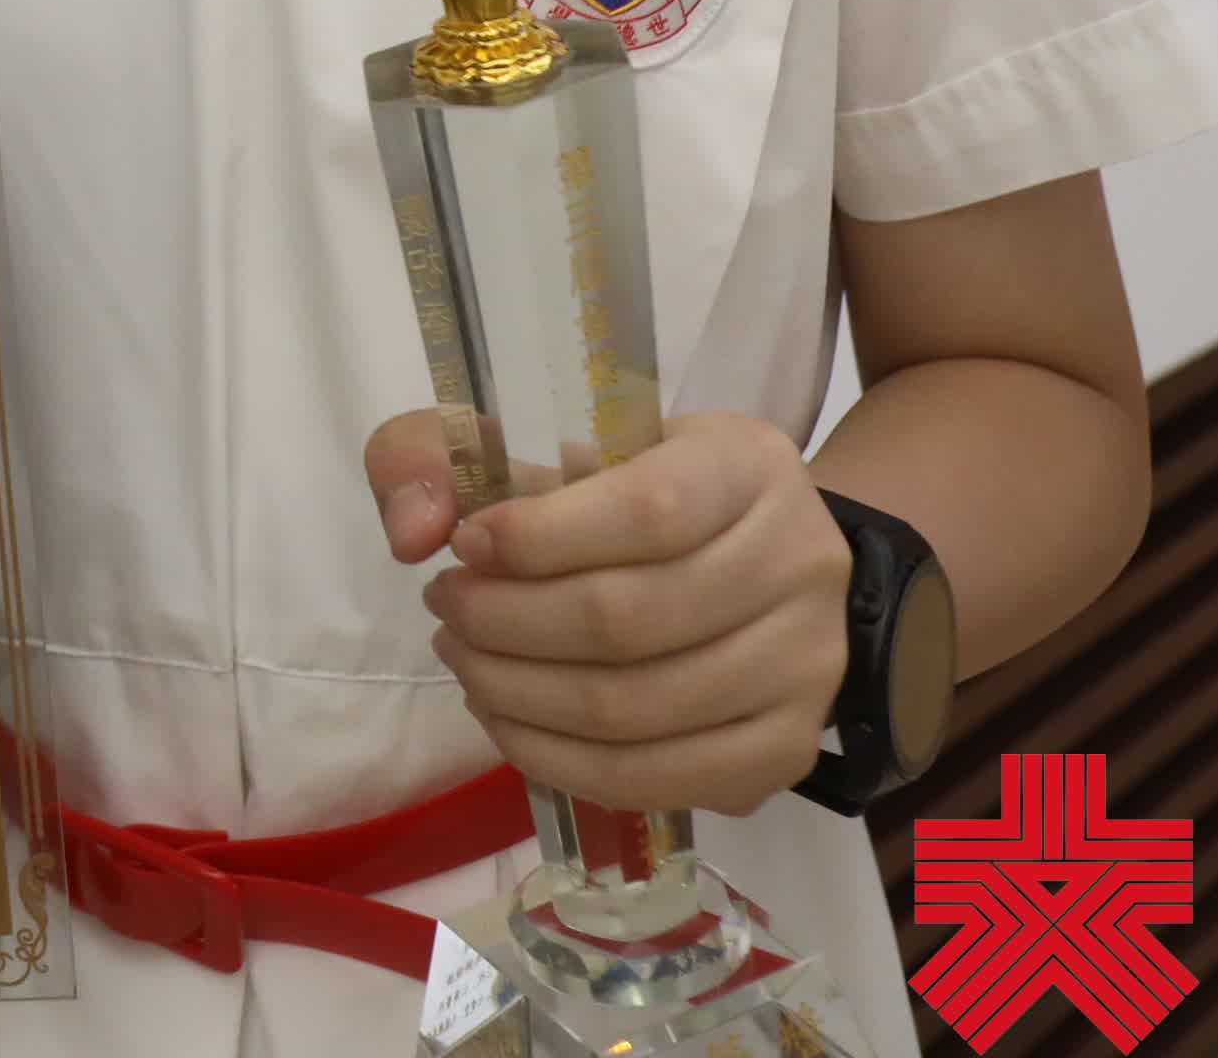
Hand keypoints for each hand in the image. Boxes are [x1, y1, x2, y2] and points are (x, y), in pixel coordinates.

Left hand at [366, 407, 850, 816]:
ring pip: (635, 710)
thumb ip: (444, 451)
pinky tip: (510, 722)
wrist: (755, 562)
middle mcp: (799, 564)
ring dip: (518, 696)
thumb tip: (412, 528)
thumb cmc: (638, 493)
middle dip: (505, 624)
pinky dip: (560, 761)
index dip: (537, 539)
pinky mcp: (786, 752)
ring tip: (465, 664)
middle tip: (447, 611)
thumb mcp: (548, 437)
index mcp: (746, 465)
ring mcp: (805, 669)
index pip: (648, 512)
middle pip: (628, 620)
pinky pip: (657, 780)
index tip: (463, 546)